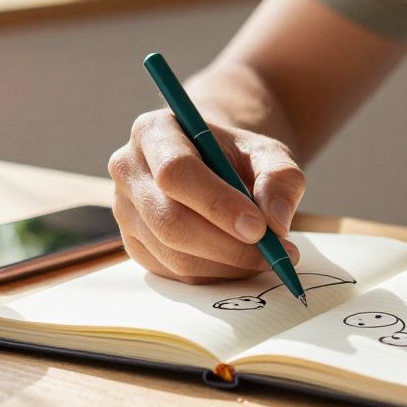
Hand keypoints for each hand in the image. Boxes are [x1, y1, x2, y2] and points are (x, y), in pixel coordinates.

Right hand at [108, 109, 304, 283]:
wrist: (213, 166)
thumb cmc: (236, 156)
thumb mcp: (267, 152)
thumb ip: (280, 177)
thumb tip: (276, 220)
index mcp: (154, 132)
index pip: (175, 172)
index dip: (217, 204)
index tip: (259, 227)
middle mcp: (129, 171)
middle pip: (169, 220)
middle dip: (227, 245)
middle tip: (275, 252)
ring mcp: (126, 212)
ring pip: (173, 255)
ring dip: (228, 265)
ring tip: (269, 256)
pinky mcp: (135, 246)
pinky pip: (176, 274)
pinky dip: (217, 275)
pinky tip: (244, 262)